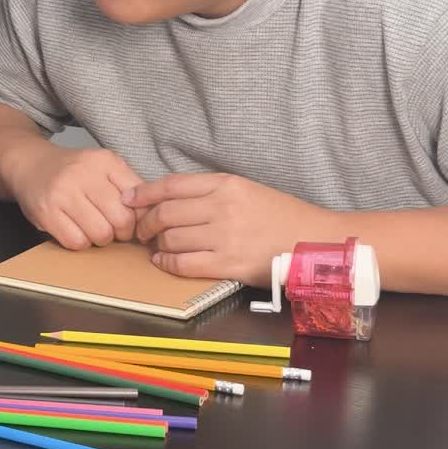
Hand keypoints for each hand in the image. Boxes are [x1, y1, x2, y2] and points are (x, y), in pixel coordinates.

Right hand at [8, 145, 143, 248]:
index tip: (134, 221)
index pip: (139, 198)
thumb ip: (128, 186)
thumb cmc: (72, 172)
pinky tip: (75, 230)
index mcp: (104, 161)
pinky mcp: (46, 213)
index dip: (140, 216)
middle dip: (122, 232)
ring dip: (101, 239)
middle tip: (114, 229)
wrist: (29, 165)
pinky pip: (77, 242)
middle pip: (122, 219)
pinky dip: (80, 243)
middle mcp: (84, 174)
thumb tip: (151, 217)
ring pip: (101, 234)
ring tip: (93, 228)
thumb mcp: (102, 168)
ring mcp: (62, 194)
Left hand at [126, 173, 336, 285]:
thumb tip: (169, 199)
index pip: (172, 185)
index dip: (144, 193)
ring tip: (155, 246)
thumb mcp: (248, 191)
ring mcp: (225, 236)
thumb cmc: (283, 217)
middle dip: (145, 222)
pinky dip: (167, 263)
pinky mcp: (229, 264)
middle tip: (139, 230)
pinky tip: (164, 261)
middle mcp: (223, 207)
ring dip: (157, 244)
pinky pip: (184, 264)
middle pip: (165, 213)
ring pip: (171, 238)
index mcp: (227, 185)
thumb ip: (211, 192)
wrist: (319, 242)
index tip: (128, 199)